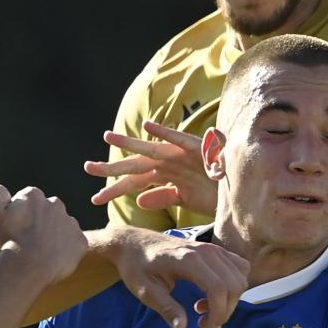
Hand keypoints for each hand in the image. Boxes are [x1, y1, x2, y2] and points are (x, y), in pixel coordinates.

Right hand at [0, 185, 86, 283]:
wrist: (28, 268)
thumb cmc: (7, 241)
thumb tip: (3, 189)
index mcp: (33, 195)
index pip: (27, 203)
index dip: (20, 217)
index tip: (15, 231)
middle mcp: (55, 204)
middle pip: (46, 213)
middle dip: (39, 224)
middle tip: (28, 243)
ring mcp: (70, 222)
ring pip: (61, 229)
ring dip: (53, 237)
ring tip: (40, 254)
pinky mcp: (80, 241)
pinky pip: (73, 245)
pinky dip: (65, 252)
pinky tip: (52, 261)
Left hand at [85, 123, 218, 216]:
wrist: (240, 191)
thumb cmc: (215, 192)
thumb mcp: (185, 200)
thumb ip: (163, 197)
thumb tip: (139, 200)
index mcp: (165, 175)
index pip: (134, 182)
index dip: (115, 190)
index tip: (94, 199)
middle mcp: (169, 163)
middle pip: (136, 166)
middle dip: (113, 168)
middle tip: (88, 168)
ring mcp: (181, 155)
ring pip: (151, 150)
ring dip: (130, 144)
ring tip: (108, 138)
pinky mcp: (197, 149)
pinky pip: (179, 139)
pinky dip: (165, 132)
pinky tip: (148, 126)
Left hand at [99, 227, 248, 327]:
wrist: (133, 243)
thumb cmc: (137, 267)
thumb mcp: (146, 291)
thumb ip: (166, 309)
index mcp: (188, 260)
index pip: (218, 288)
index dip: (219, 313)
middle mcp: (205, 251)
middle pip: (234, 284)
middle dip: (225, 310)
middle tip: (205, 324)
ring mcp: (212, 248)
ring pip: (239, 276)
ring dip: (230, 299)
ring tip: (204, 309)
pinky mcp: (214, 249)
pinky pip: (238, 267)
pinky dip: (232, 285)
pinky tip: (212, 294)